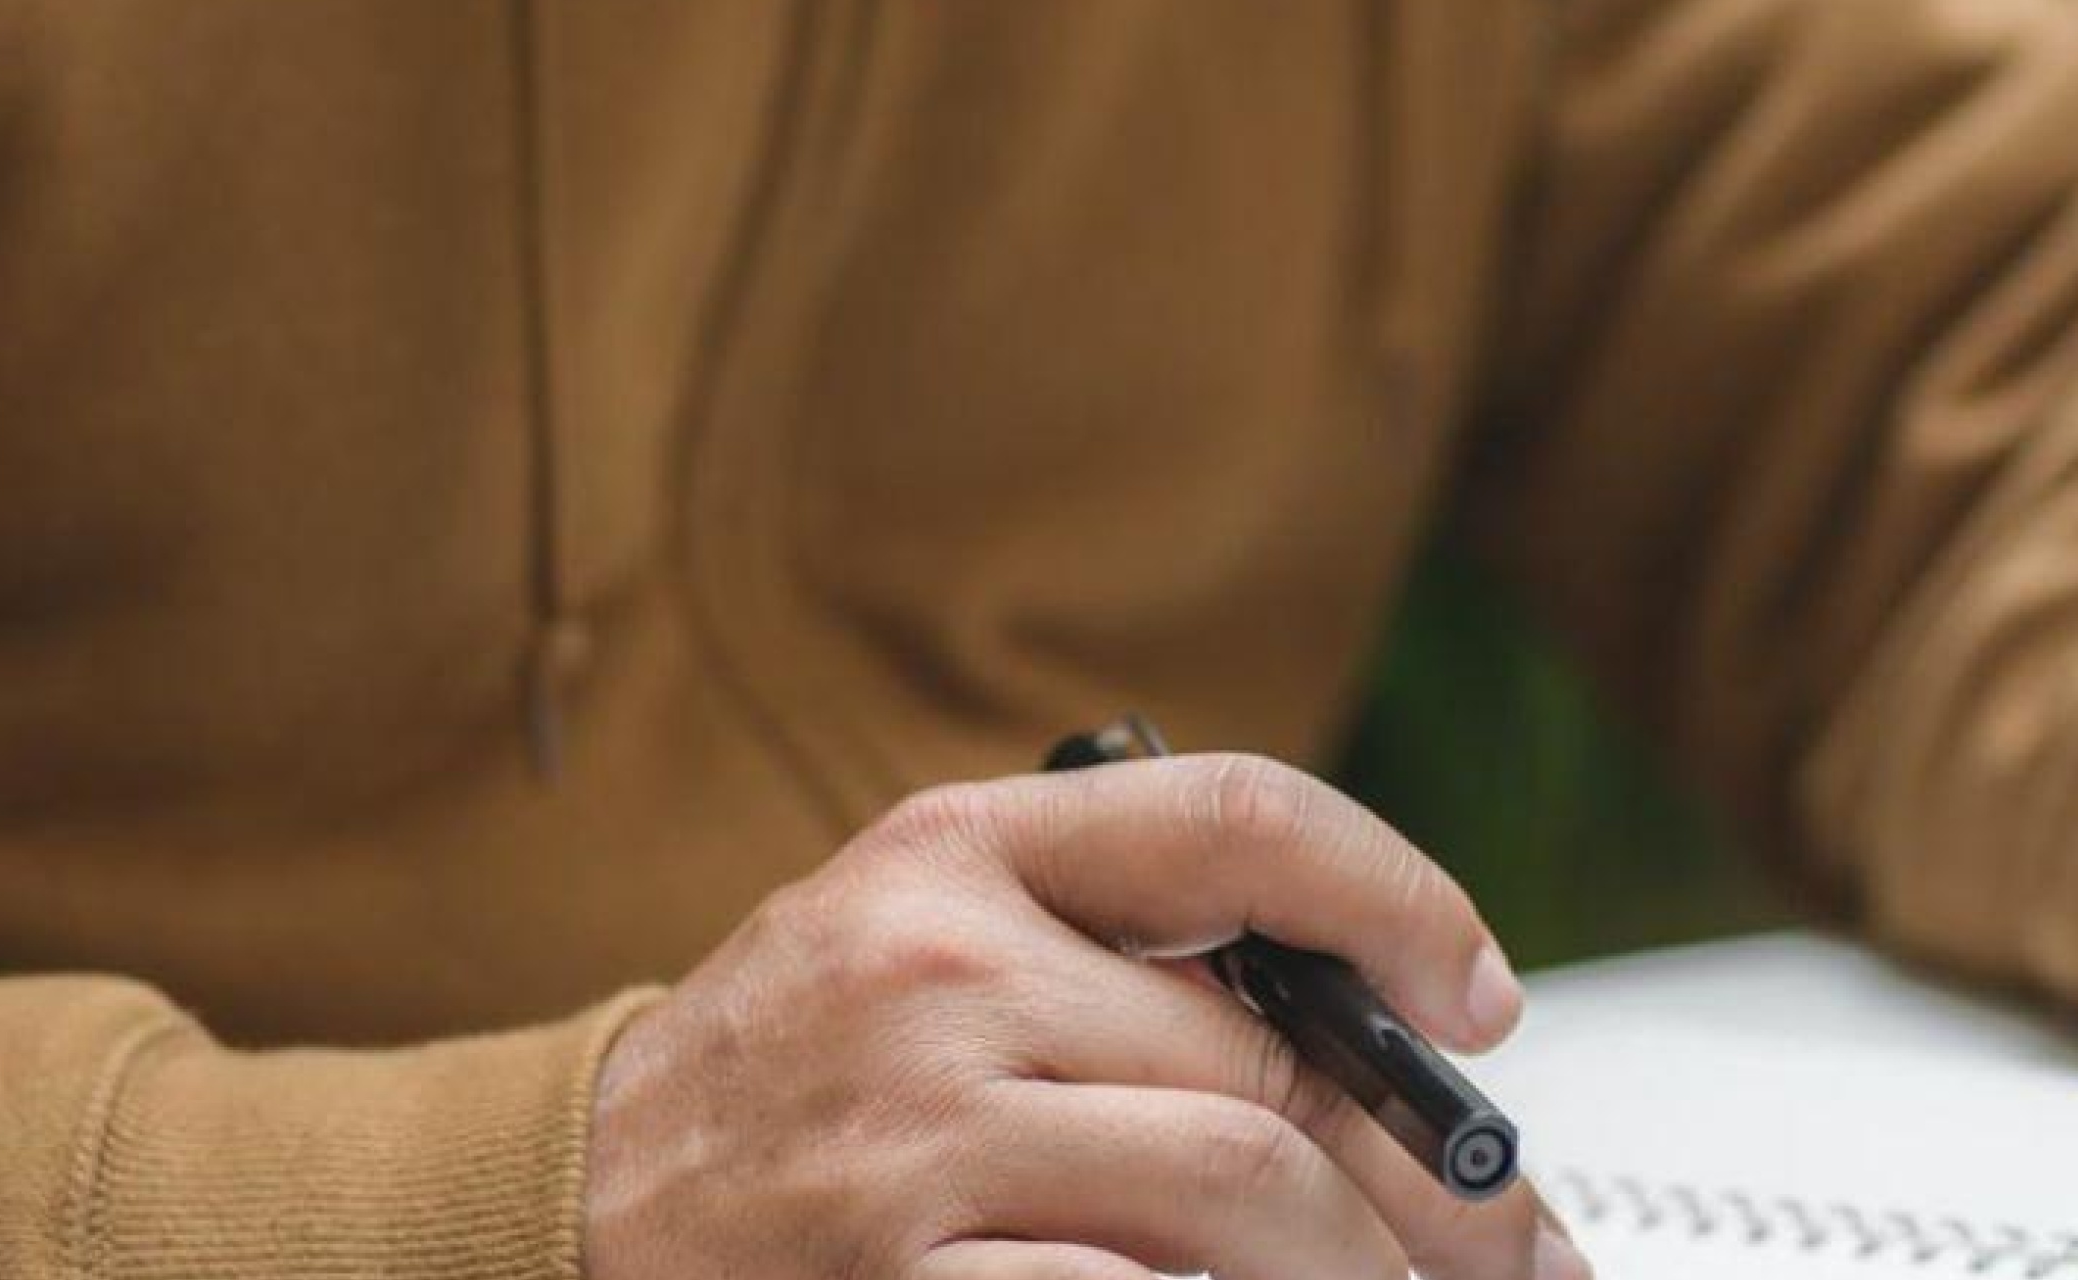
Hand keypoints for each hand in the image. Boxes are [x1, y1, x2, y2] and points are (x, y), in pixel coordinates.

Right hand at [583, 754, 1589, 1279]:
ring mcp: (912, 1139)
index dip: (1401, 900)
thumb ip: (1112, 959)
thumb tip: (1382, 1038)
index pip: (1242, 822)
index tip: (1481, 993)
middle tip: (1515, 1242)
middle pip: (1278, 1063)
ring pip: (1244, 1193)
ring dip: (1368, 1273)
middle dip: (1433, 1175)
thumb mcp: (916, 950)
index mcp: (954, 856)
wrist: (563, 1213)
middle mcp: (937, 974)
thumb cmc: (778, 1090)